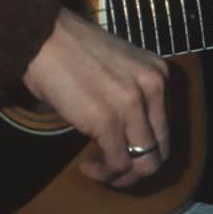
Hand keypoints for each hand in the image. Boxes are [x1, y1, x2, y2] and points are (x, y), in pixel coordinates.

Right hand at [22, 7, 169, 187]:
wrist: (46, 37)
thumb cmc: (74, 50)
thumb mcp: (121, 67)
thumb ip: (134, 94)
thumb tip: (131, 134)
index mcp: (159, 74)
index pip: (166, 127)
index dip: (147, 148)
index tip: (124, 151)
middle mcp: (154, 88)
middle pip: (161, 150)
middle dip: (138, 169)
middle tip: (113, 170)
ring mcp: (133, 105)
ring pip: (144, 163)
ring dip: (121, 176)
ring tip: (98, 169)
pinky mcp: (107, 120)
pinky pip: (117, 163)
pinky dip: (104, 172)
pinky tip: (88, 165)